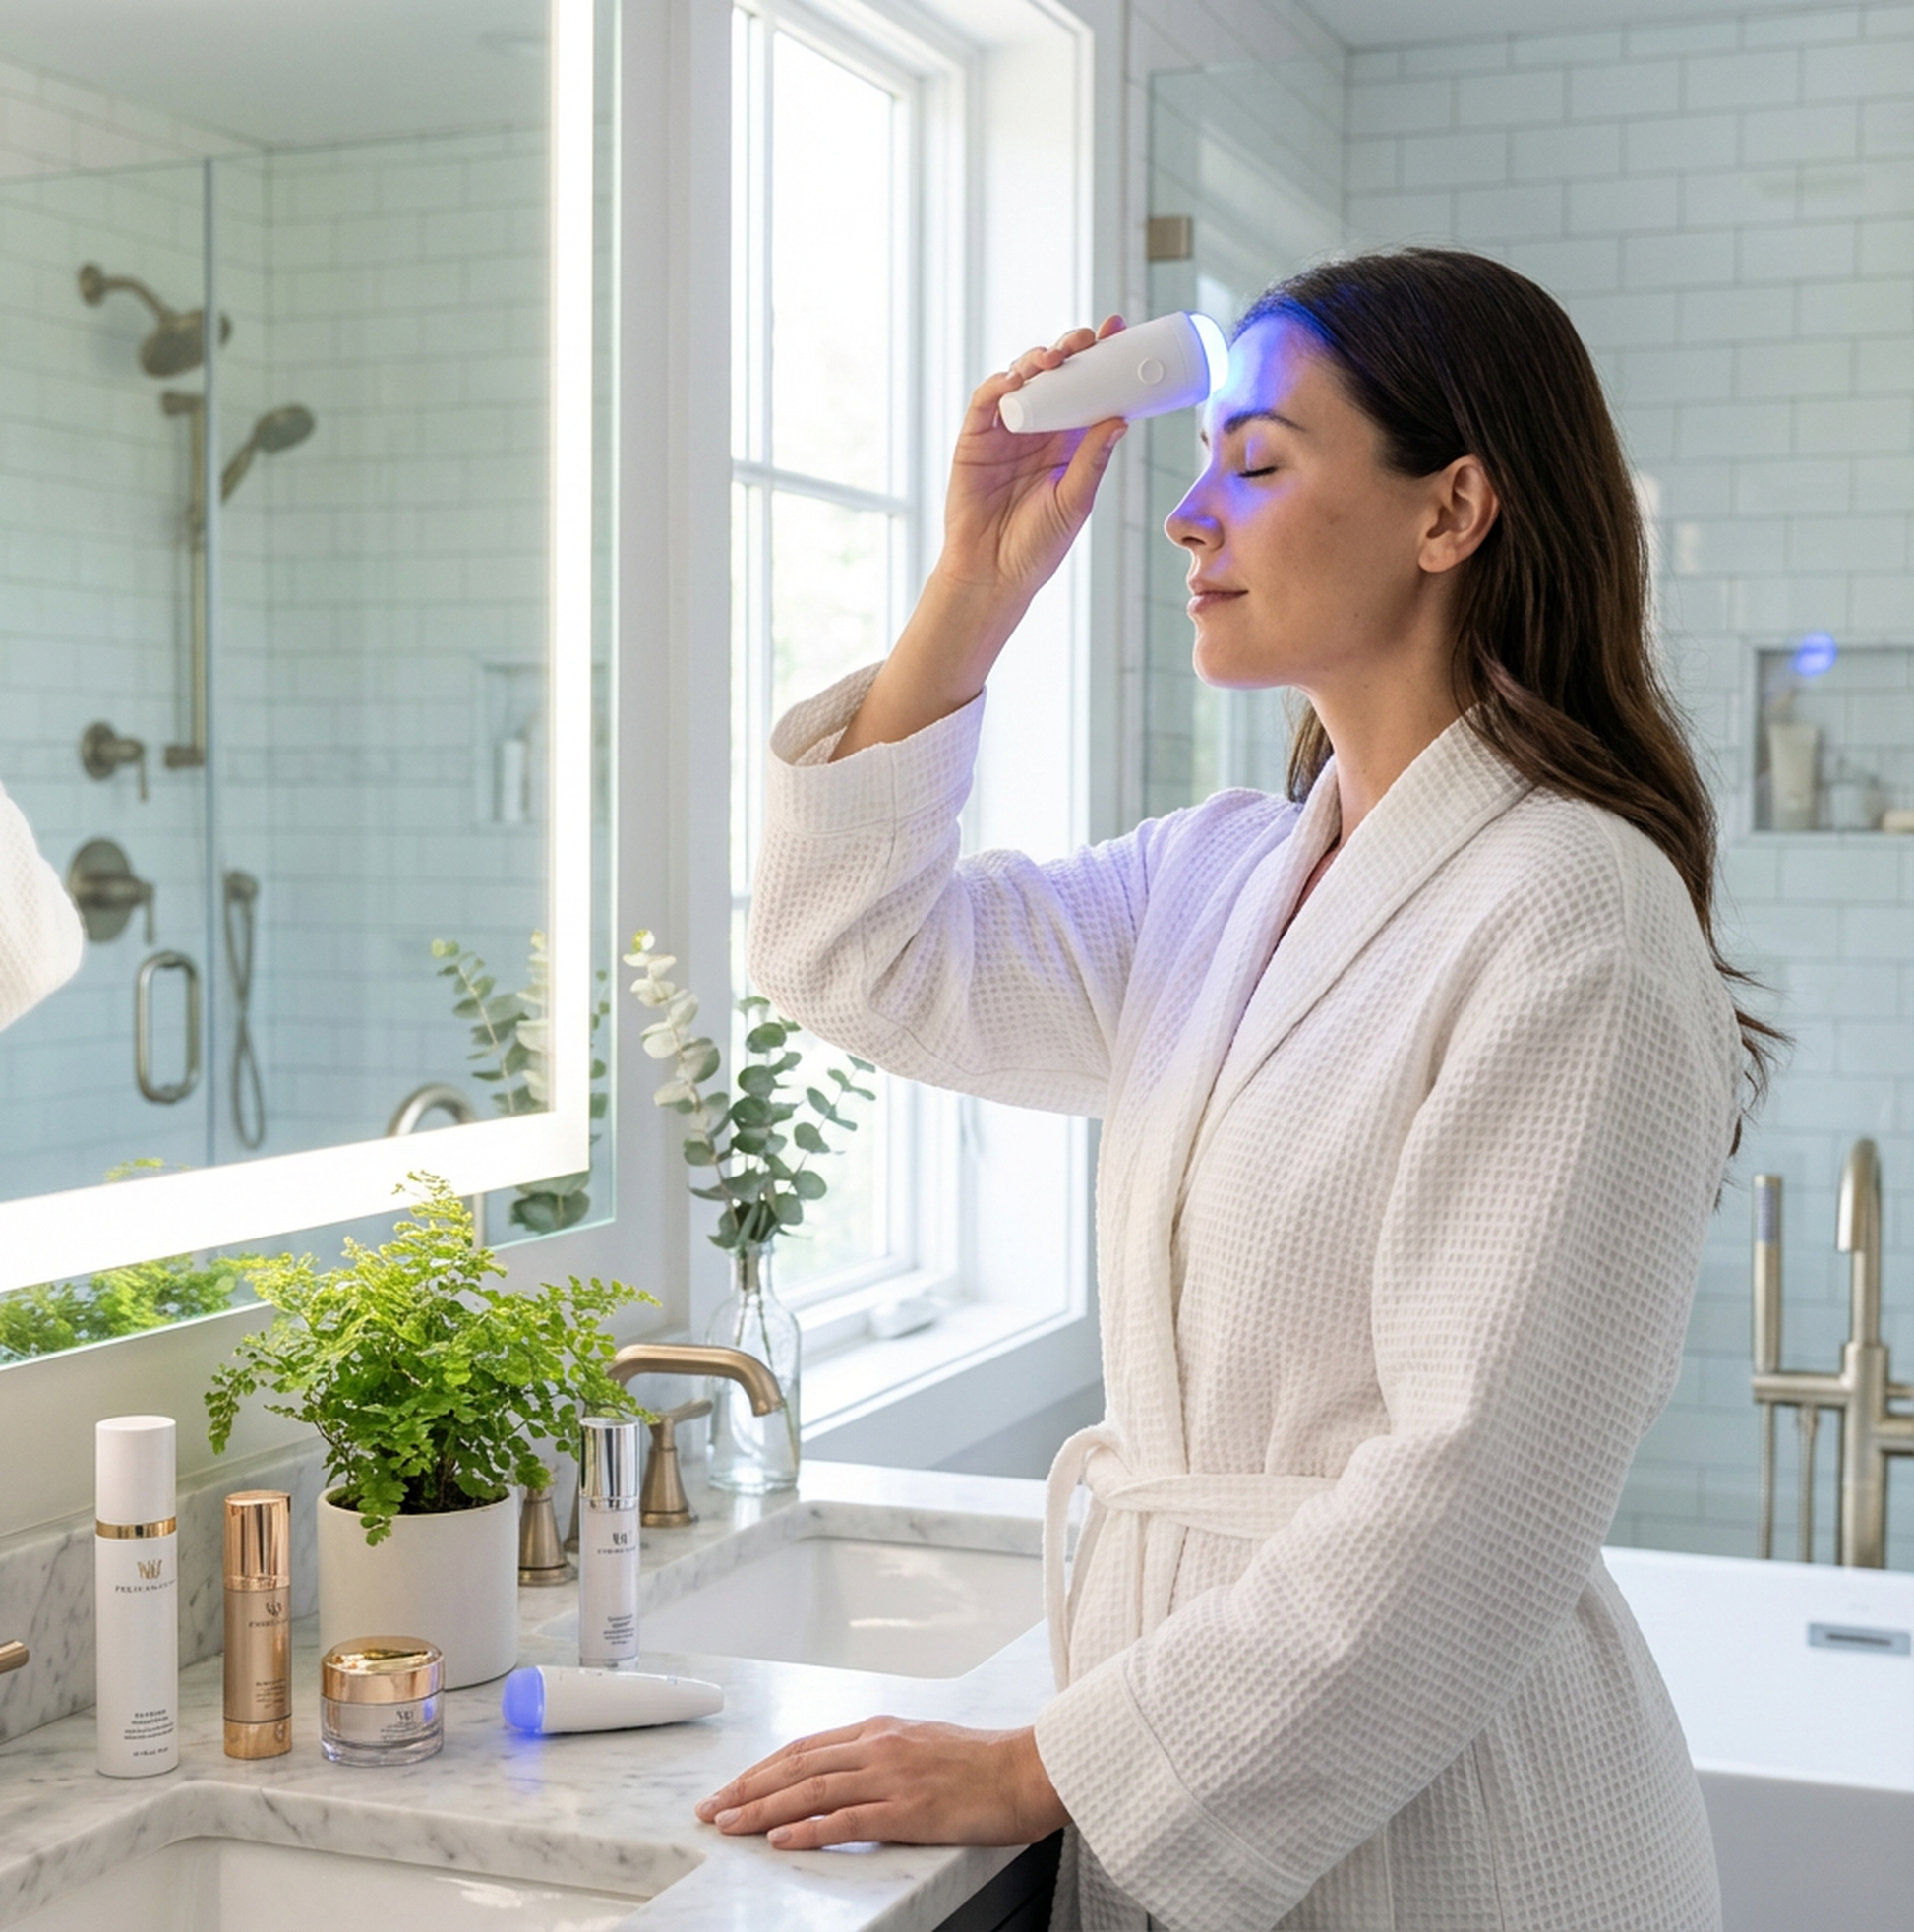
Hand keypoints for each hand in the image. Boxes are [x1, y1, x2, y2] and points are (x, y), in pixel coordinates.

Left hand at [694, 1716, 1069, 1850]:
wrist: (1028, 1771)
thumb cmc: (982, 1764)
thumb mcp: (922, 1745)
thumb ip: (882, 1756)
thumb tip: (845, 1774)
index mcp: (880, 1729)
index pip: (804, 1747)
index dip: (762, 1768)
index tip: (731, 1787)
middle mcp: (878, 1746)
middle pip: (796, 1765)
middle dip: (747, 1788)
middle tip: (711, 1809)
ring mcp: (891, 1777)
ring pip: (810, 1790)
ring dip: (763, 1809)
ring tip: (728, 1825)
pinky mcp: (908, 1810)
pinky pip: (846, 1820)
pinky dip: (807, 1830)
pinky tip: (780, 1842)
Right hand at [938, 317, 1128, 604]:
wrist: (993, 573)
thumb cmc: (1037, 546)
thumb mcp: (1075, 501)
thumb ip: (1093, 460)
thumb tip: (1120, 419)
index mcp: (1070, 442)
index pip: (1089, 389)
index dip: (1103, 358)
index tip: (1118, 331)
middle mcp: (1040, 429)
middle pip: (1057, 375)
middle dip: (1072, 350)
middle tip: (1088, 339)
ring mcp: (1006, 431)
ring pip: (1023, 378)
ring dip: (1038, 360)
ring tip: (1055, 359)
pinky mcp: (975, 438)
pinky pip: (987, 400)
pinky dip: (1000, 383)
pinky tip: (1017, 378)